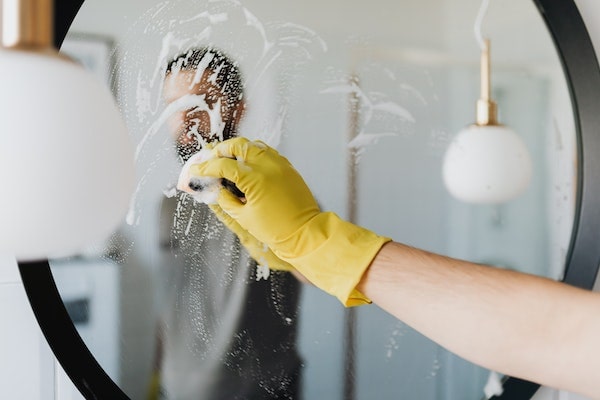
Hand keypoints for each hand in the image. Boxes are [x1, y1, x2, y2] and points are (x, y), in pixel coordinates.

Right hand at [193, 137, 390, 305]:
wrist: (305, 234)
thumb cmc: (276, 230)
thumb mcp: (243, 217)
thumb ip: (226, 199)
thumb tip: (215, 188)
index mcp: (255, 179)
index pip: (223, 165)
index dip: (205, 168)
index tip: (195, 170)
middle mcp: (268, 166)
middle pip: (238, 145)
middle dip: (221, 150)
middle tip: (211, 159)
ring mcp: (281, 165)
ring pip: (254, 145)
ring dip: (238, 149)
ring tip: (227, 159)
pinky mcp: (289, 168)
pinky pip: (268, 153)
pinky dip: (254, 154)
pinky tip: (247, 164)